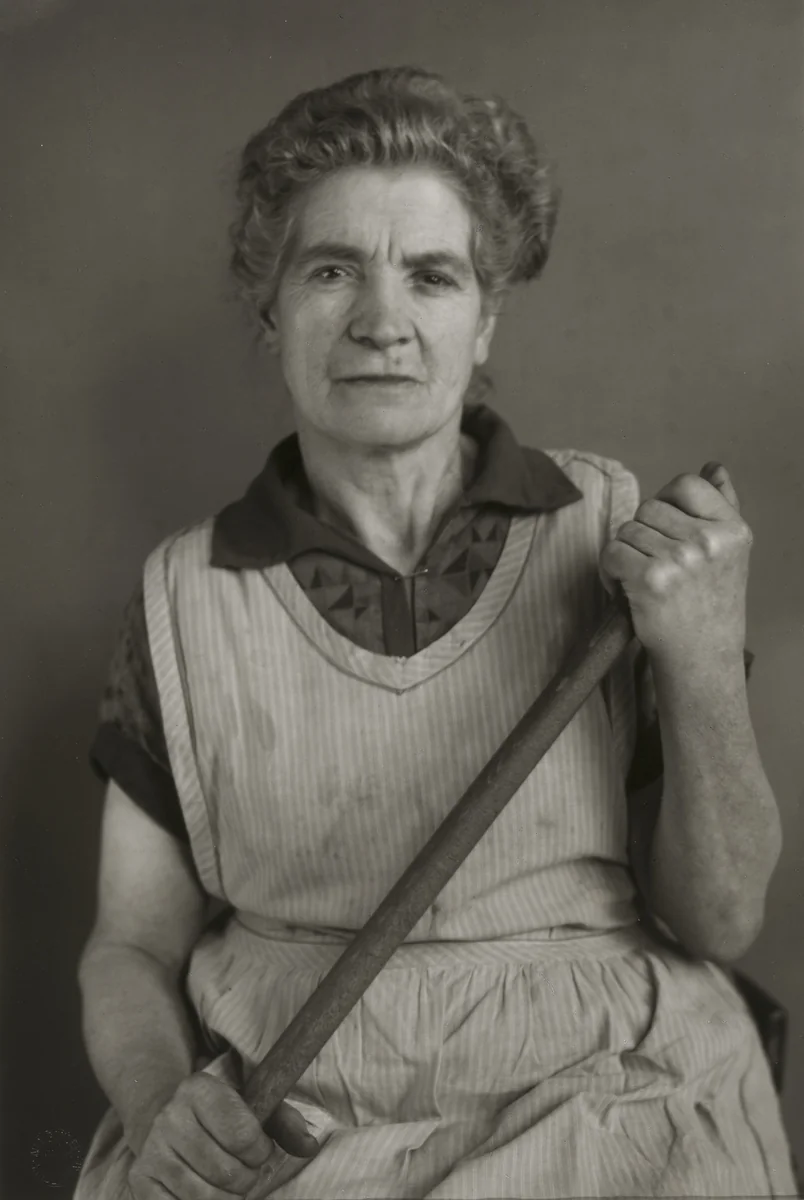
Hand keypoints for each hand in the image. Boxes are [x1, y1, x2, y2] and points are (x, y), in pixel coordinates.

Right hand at [128, 1071, 318, 1198]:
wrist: (165, 1116)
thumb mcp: (251, 1102)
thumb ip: (283, 1121)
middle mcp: (170, 1117)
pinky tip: (207, 1192)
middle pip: (226, 1172)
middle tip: (246, 1172)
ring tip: (230, 1184)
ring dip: (228, 1199)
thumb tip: (309, 1145)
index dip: (260, 1151)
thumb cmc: (220, 1112)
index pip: (242, 1133)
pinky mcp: (141, 1181)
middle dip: (247, 1179)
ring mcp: (152, 1151)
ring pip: (205, 1197)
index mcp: (198, 1089)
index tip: (260, 1149)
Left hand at [600, 463, 750, 671]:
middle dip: (643, 533)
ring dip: (625, 554)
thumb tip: (713, 467)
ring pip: (627, 530)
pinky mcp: (650, 580)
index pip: (686, 485)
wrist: (701, 657)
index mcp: (732, 529)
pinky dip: (609, 571)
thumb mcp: (729, 553)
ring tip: (643, 581)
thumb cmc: (710, 604)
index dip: (666, 501)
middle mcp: (709, 541)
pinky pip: (611, 552)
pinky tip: (626, 590)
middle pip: (648, 507)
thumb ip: (722, 506)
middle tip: (655, 564)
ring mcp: (680, 560)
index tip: (665, 528)